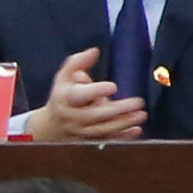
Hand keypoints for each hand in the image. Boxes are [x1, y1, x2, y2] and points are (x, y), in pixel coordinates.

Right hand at [22, 48, 147, 144]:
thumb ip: (78, 62)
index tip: (113, 86)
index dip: (94, 91)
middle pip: (95, 115)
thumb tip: (94, 51)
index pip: (78, 96)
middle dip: (117, 110)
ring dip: (124, 123)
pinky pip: (106, 141)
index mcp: (66, 98)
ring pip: (103, 130)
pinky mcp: (89, 140)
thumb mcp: (64, 77)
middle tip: (138, 102)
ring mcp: (81, 131)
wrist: (50, 127)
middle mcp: (73, 116)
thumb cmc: (62, 96)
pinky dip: (122, 137)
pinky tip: (136, 130)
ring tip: (141, 115)